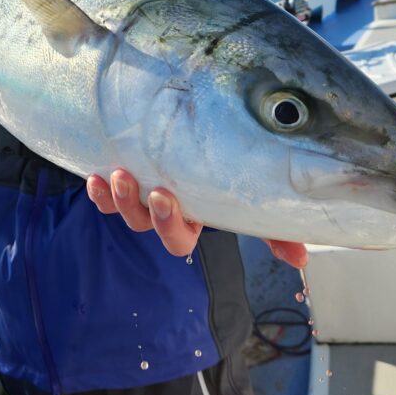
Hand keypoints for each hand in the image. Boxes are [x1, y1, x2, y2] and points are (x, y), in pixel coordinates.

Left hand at [87, 168, 307, 268]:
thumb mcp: (243, 198)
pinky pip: (104, 198)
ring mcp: (139, 199)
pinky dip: (98, 191)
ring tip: (116, 174)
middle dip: (144, 210)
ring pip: (125, 211)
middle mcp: (163, 213)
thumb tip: (301, 259)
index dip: (170, 224)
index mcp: (192, 220)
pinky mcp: (120, 184)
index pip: (179, 238)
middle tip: (149, 188)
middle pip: (149, 226)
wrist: (182, 134)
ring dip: (119, 197)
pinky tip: (94, 177)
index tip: (165, 195)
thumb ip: (270, 226)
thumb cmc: (220, 172)